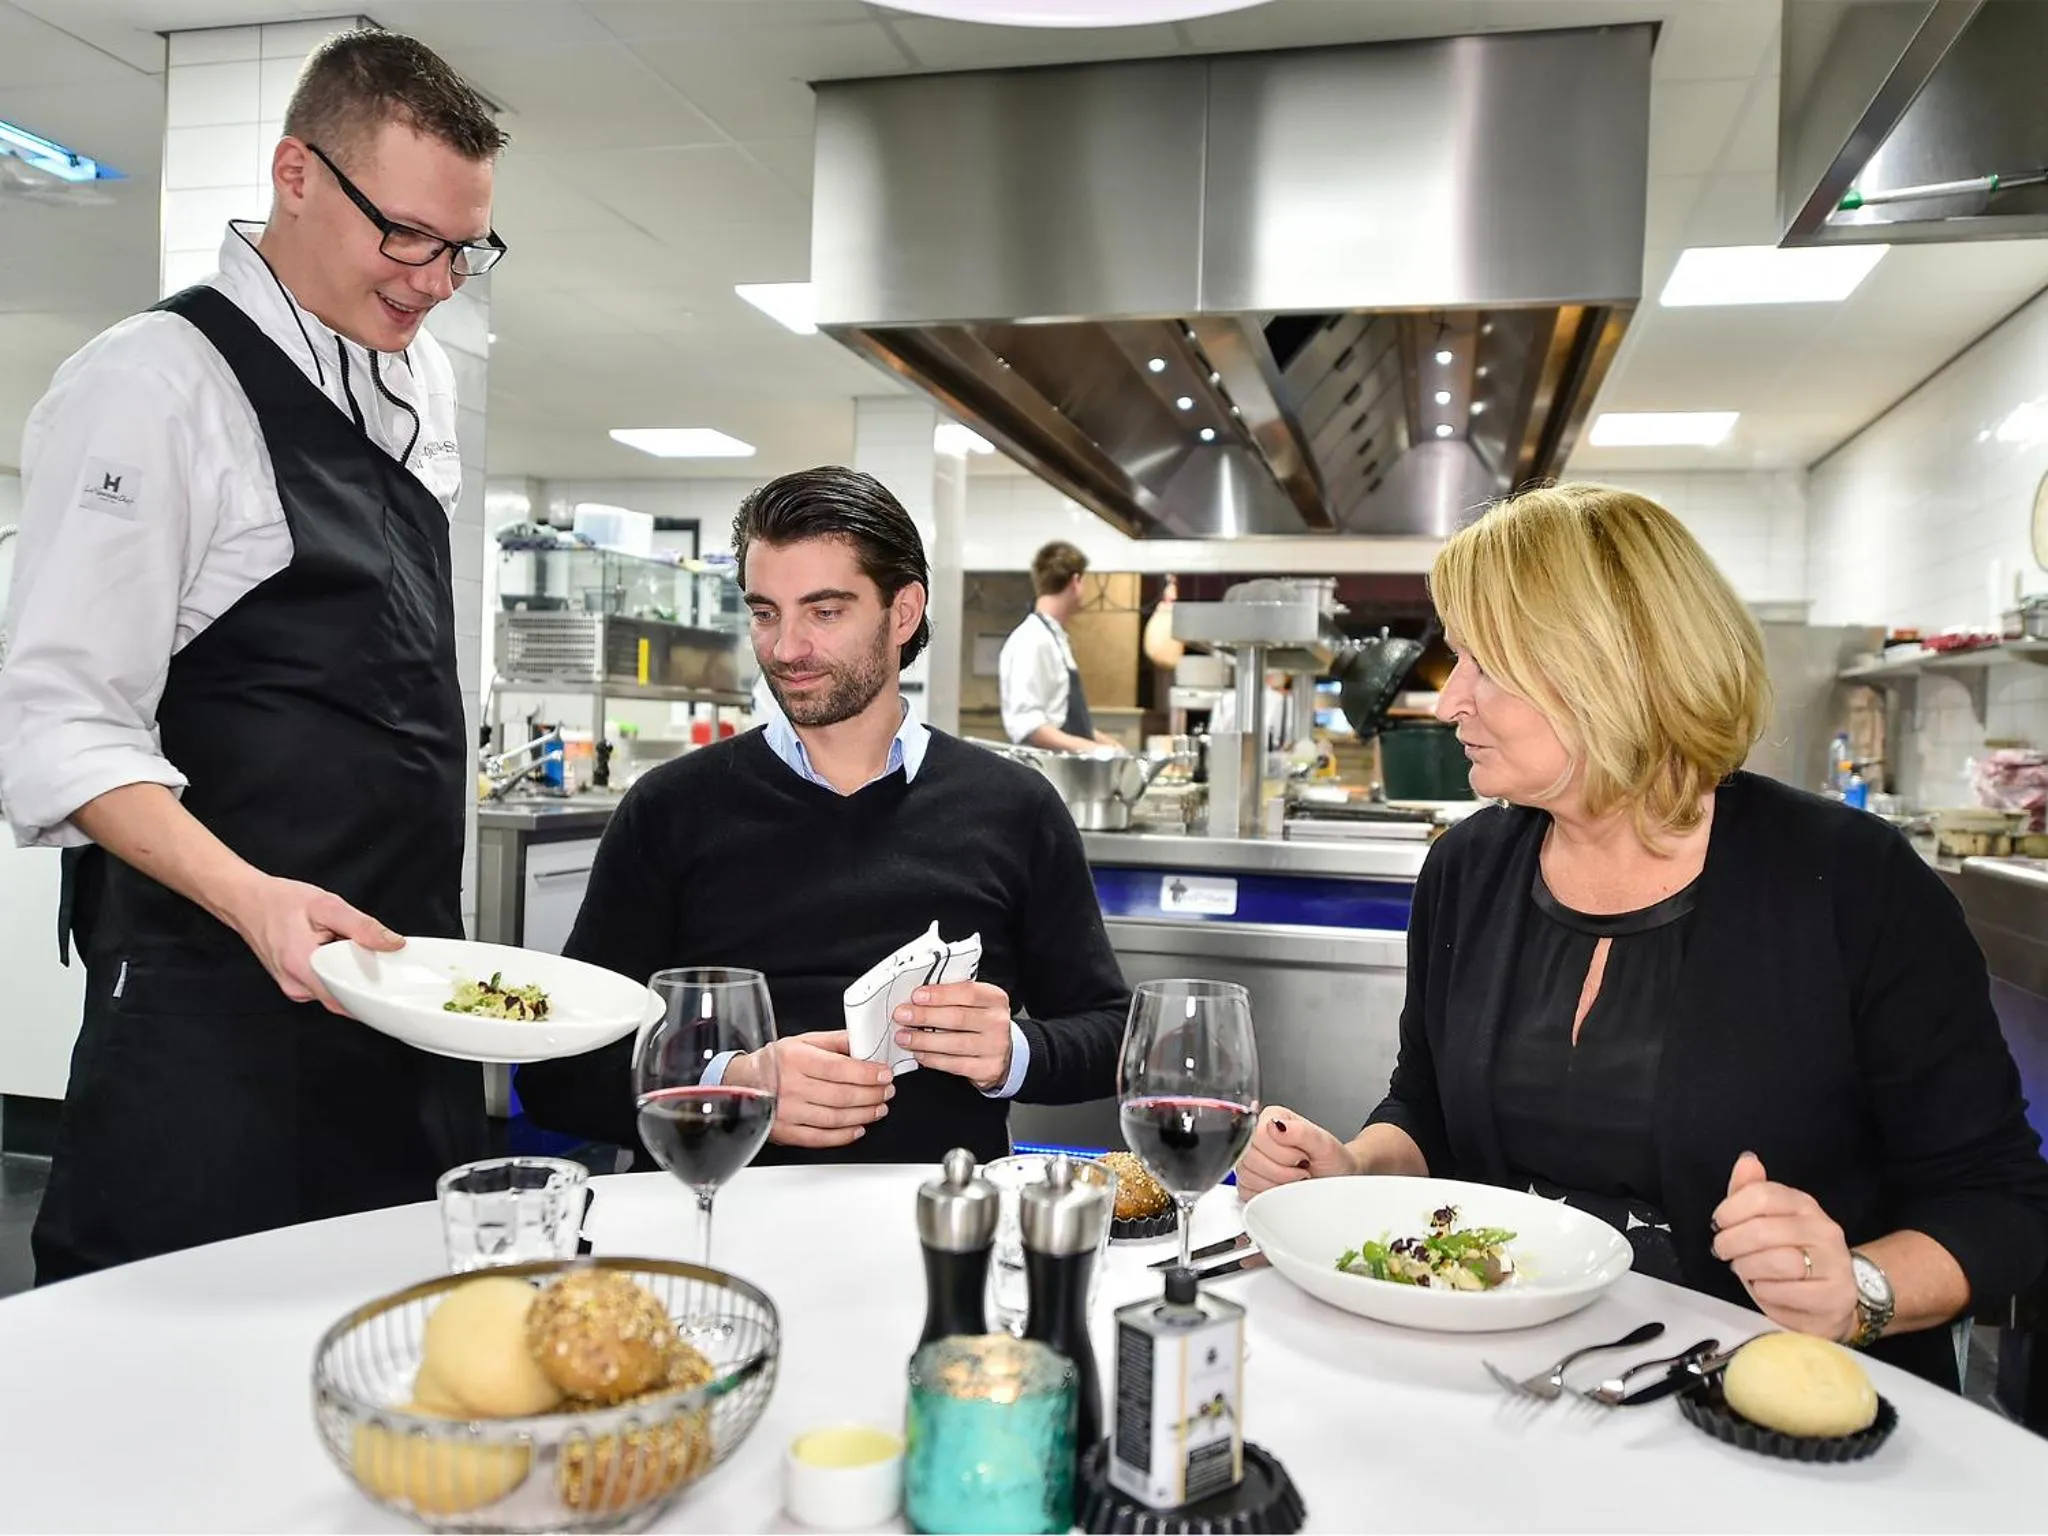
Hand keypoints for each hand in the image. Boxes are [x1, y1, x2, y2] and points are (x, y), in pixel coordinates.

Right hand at [223, 873, 400, 1013]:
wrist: (245, 902)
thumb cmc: (280, 901)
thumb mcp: (327, 906)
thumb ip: (362, 927)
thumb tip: (393, 944)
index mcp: (302, 967)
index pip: (347, 999)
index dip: (373, 996)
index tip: (394, 987)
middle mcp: (295, 986)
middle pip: (343, 998)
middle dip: (365, 983)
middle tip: (381, 961)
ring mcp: (293, 988)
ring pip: (335, 993)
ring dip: (350, 977)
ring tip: (353, 952)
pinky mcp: (294, 984)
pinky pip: (324, 987)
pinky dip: (337, 974)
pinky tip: (339, 956)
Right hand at [728, 1030, 892, 1149]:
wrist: (741, 1083)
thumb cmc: (774, 1062)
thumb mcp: (802, 1041)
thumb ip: (835, 1041)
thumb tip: (864, 1041)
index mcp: (796, 1059)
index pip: (839, 1068)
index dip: (867, 1073)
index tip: (884, 1074)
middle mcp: (791, 1086)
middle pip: (841, 1095)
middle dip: (872, 1095)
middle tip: (887, 1091)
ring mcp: (787, 1112)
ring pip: (835, 1118)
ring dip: (863, 1115)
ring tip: (878, 1108)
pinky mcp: (785, 1131)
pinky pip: (820, 1138)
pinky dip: (843, 1136)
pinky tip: (858, 1128)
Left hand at [894, 980, 1014, 1090]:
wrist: (1001, 1052)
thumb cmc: (979, 1022)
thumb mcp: (975, 1003)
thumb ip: (952, 996)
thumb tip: (917, 996)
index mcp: (995, 998)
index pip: (967, 992)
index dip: (940, 994)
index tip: (916, 996)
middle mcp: (998, 1022)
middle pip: (958, 1018)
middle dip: (925, 1016)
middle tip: (902, 1015)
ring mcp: (995, 1047)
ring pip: (954, 1043)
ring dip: (923, 1040)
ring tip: (903, 1036)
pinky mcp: (987, 1069)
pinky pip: (954, 1064)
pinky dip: (932, 1058)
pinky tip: (918, 1053)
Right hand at [1235, 1105, 1357, 1196]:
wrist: (1335, 1179)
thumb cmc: (1331, 1160)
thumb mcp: (1324, 1144)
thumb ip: (1301, 1132)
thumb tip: (1275, 1126)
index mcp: (1271, 1118)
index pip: (1258, 1136)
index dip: (1281, 1153)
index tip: (1301, 1157)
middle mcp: (1257, 1136)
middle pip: (1250, 1157)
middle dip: (1281, 1171)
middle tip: (1301, 1168)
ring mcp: (1250, 1159)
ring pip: (1247, 1175)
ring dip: (1276, 1183)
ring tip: (1294, 1177)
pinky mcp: (1248, 1180)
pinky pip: (1246, 1190)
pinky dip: (1267, 1194)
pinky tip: (1282, 1187)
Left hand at [1710, 1151, 1858, 1341]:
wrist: (1836, 1295)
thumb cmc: (1793, 1255)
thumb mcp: (1768, 1221)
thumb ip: (1751, 1191)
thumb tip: (1747, 1161)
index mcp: (1804, 1205)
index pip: (1763, 1195)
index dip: (1731, 1209)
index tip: (1719, 1222)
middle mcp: (1823, 1229)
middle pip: (1763, 1230)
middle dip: (1733, 1243)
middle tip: (1724, 1251)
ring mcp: (1833, 1263)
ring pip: (1777, 1261)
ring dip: (1749, 1269)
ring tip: (1745, 1271)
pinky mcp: (1835, 1296)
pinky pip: (1788, 1292)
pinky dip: (1767, 1293)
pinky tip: (1766, 1290)